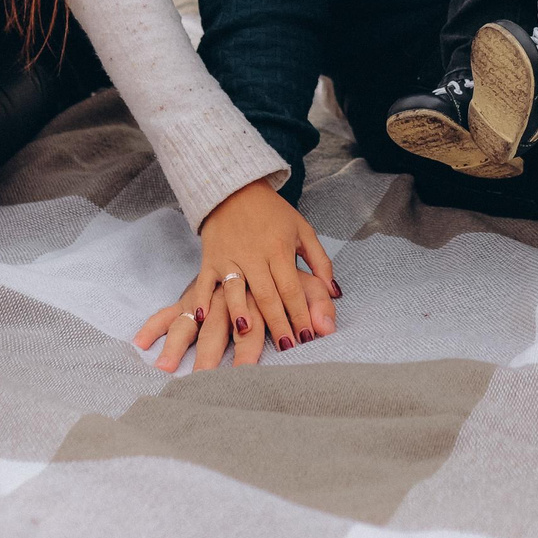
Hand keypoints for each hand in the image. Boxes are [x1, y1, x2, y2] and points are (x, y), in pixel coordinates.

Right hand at [133, 180, 338, 371]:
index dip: (300, 314)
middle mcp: (254, 256)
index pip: (292, 289)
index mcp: (279, 249)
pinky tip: (203, 317)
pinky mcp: (210, 259)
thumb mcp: (302, 230)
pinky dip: (202, 299)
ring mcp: (230, 258)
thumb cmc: (272, 213)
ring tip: (248, 334)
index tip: (308, 338)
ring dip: (240, 312)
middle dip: (278, 323)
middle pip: (267, 295)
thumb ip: (320, 261)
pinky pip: (205, 282)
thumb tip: (335, 291)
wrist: (234, 189)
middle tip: (287, 348)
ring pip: (236, 290)